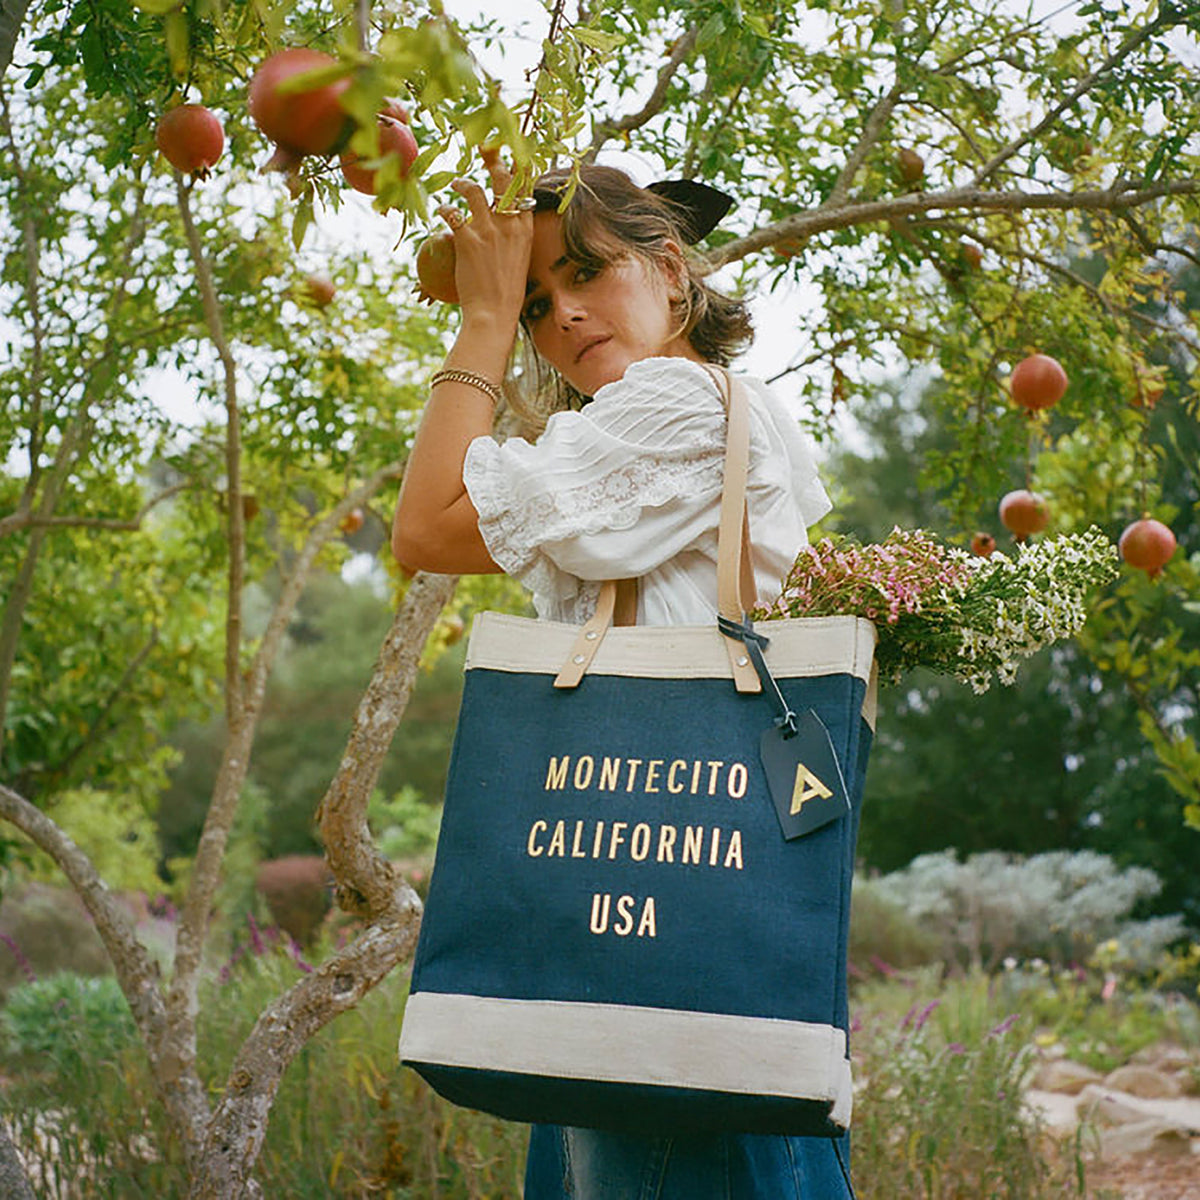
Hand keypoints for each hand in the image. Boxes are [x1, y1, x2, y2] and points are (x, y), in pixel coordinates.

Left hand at [437, 149, 533, 329]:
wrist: (495, 313)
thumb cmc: (507, 293)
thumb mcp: (519, 260)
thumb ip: (513, 237)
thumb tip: (502, 226)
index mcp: (525, 230)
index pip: (525, 189)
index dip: (518, 168)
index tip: (513, 153)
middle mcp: (509, 225)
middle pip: (502, 181)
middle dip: (493, 159)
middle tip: (484, 146)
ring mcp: (488, 231)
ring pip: (474, 191)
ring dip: (463, 183)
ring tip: (457, 184)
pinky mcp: (467, 240)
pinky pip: (452, 213)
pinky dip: (445, 209)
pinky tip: (441, 211)